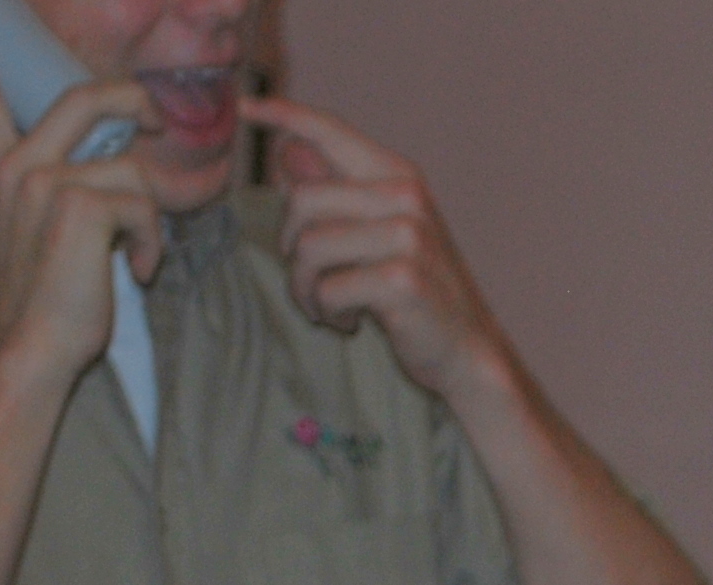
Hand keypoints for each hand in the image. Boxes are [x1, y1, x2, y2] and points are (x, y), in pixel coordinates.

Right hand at [0, 11, 158, 389]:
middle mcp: (13, 166)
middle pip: (84, 99)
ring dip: (150, 219)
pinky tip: (136, 272)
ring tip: (135, 257)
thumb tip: (111, 168)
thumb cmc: (43, 302)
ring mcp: (42, 181)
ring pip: (131, 171)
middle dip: (133, 98)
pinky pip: (144, 207)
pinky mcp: (79, 205)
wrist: (30, 347)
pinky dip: (152, 243)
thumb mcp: (32, 231)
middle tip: (159, 116)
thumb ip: (53, 190)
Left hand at [242, 96, 509, 398]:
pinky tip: (350, 323)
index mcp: (398, 176)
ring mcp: (408, 236)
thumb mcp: (377, 233)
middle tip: (314, 280)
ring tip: (329, 307)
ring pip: (309, 248)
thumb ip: (335, 191)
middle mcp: (406, 197)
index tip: (243, 107)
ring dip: (306, 288)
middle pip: (302, 201)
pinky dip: (327, 314)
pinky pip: (327, 289)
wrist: (469, 350)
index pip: (330, 131)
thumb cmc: (417, 292)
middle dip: (292, 248)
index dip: (283, 113)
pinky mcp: (402, 279)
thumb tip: (288, 150)